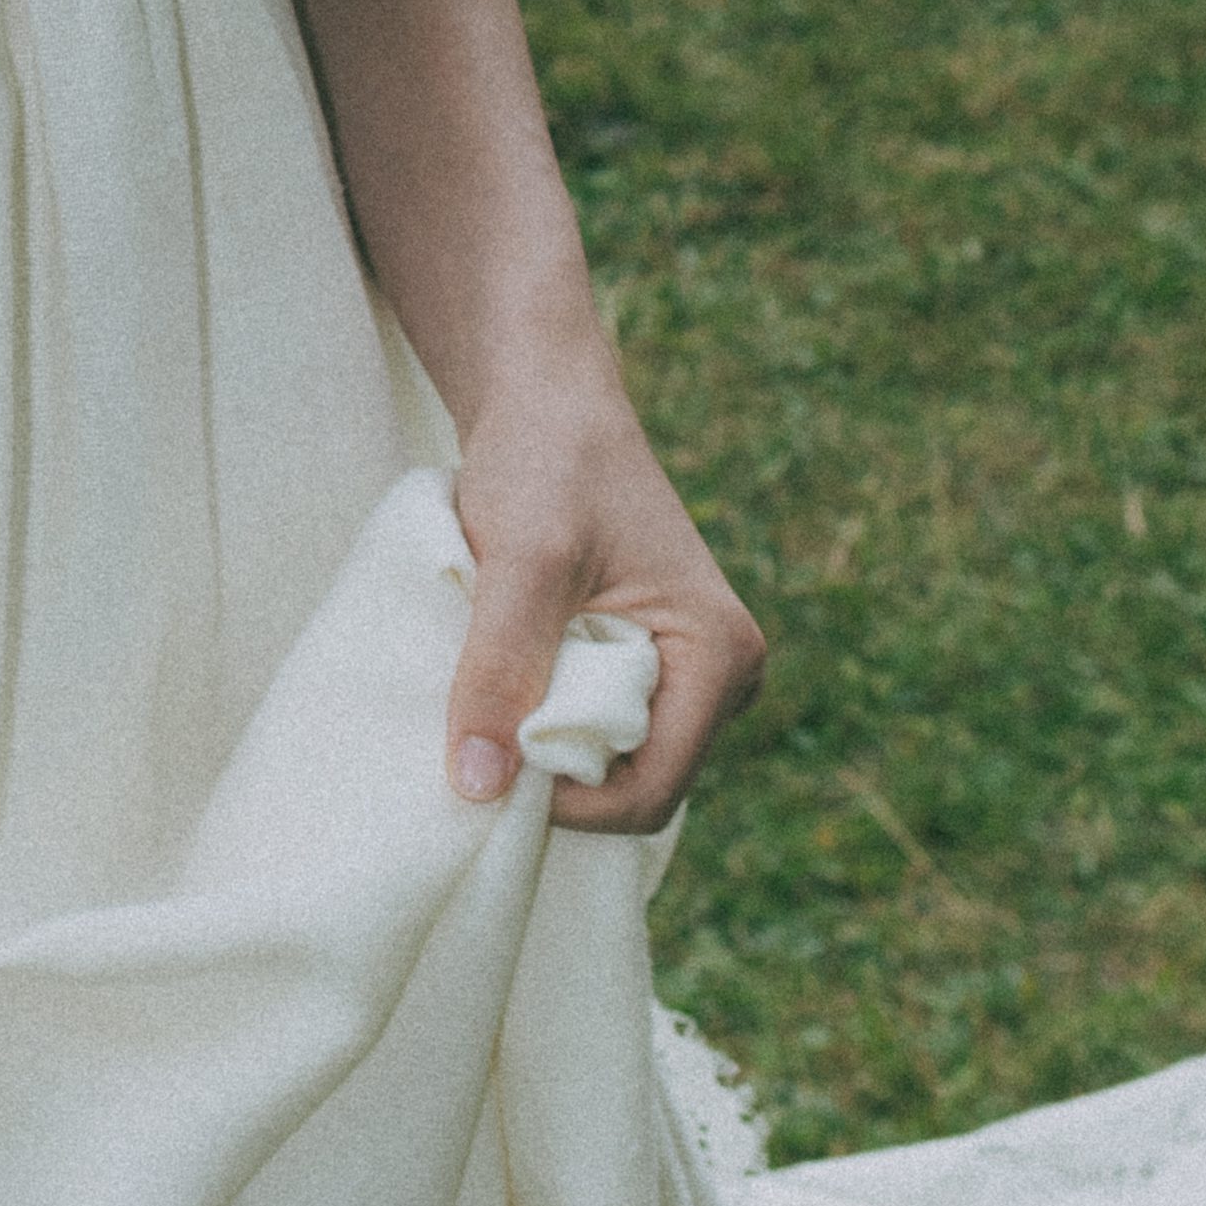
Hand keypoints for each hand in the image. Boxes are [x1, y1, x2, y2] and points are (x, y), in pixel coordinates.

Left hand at [442, 361, 766, 838]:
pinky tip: (508, 683)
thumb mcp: (520, 563)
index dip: (567, 802)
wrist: (548, 403)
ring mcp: (691, 675)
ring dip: (548, 747)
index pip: (650, 790)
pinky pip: (600, 733)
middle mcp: (726, 676)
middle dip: (558, 778)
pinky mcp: (652, 667)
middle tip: (484, 723)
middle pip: (636, 787)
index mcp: (722, 655)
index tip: (488, 762)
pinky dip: (546, 722)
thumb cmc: (548, 463)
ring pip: (613, 765)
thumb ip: (501, 670)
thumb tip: (479, 787)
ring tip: (496, 691)